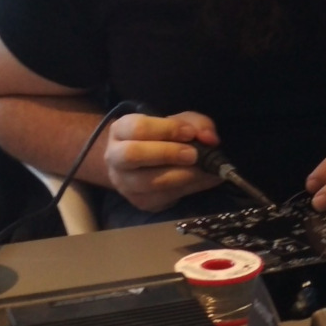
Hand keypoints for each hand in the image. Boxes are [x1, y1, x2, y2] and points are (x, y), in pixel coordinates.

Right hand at [103, 111, 221, 212]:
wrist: (144, 164)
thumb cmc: (161, 137)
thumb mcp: (178, 122)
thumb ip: (196, 124)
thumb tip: (210, 139)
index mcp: (121, 130)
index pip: (138, 128)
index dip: (166, 129)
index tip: (190, 133)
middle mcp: (115, 157)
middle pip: (133, 155)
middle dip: (168, 153)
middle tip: (194, 154)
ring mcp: (124, 183)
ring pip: (149, 182)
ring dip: (181, 175)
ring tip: (204, 169)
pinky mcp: (139, 202)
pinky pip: (163, 198)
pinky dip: (188, 189)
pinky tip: (202, 180)